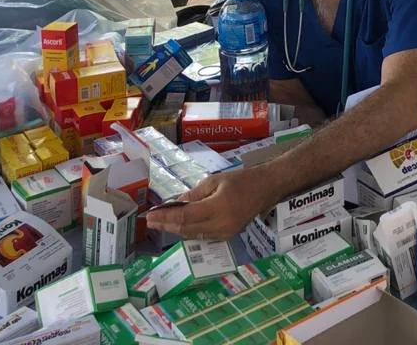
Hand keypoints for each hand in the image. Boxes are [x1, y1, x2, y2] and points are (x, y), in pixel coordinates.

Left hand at [145, 165, 270, 240]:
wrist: (266, 188)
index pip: (185, 217)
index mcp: (218, 208)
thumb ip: (194, 194)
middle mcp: (220, 225)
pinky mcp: (227, 237)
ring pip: (193, 236)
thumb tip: (175, 204)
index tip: (149, 215)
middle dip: (166, 226)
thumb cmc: (242, 180)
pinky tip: (179, 226)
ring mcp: (224, 234)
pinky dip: (189, 231)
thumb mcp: (215, 180)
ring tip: (160, 224)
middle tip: (150, 221)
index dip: (165, 217)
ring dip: (175, 230)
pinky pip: (202, 236)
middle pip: (186, 230)